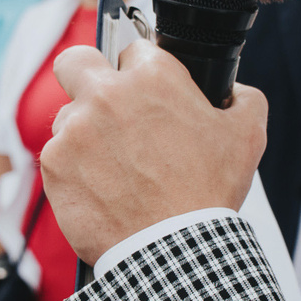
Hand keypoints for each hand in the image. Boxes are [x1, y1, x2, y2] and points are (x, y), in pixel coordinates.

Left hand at [40, 39, 266, 266]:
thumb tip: (232, 91)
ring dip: (85, 134)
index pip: (134, 50)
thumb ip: (243, 98)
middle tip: (102, 100)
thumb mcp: (247, 136)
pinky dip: (74, 171)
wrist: (172, 250)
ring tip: (114, 166)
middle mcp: (106, 95)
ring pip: (67, 117)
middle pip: (76, 60)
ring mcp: (74, 130)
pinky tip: (100, 189)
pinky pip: (57, 157)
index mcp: (152, 78)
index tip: (146, 93)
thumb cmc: (207, 194)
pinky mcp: (53, 165)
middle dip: (87, 73)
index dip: (142, 71)